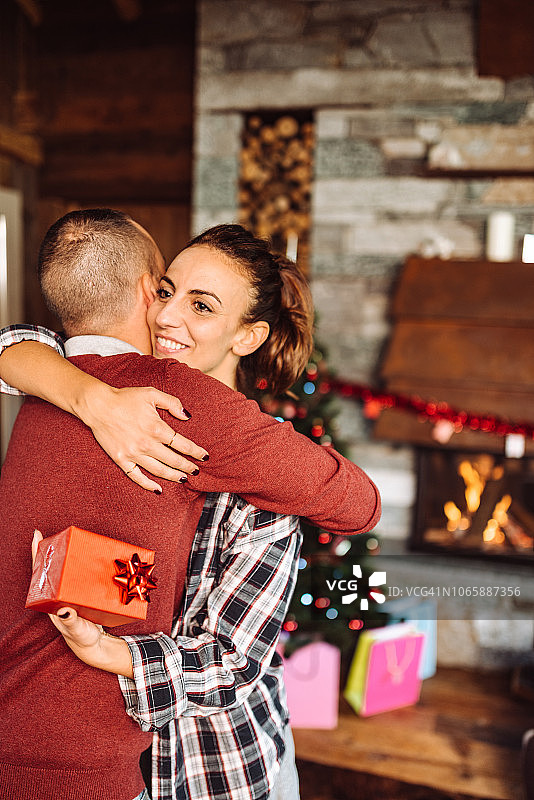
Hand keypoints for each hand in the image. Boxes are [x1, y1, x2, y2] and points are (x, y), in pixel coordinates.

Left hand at [31, 530, 100, 647]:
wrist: (94, 645)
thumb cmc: (82, 638)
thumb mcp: (77, 630)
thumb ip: (70, 621)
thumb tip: (64, 610)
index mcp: (51, 600)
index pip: (39, 573)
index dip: (37, 555)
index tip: (37, 536)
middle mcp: (58, 594)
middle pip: (50, 567)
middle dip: (48, 550)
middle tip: (50, 533)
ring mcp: (69, 593)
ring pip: (64, 570)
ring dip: (66, 555)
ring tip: (69, 540)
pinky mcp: (82, 593)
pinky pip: (79, 574)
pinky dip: (82, 564)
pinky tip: (90, 557)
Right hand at [78, 384, 208, 492]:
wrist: (98, 405)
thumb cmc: (125, 398)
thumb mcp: (151, 393)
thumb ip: (172, 403)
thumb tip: (187, 416)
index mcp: (157, 428)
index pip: (183, 444)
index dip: (196, 452)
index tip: (204, 456)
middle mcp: (147, 444)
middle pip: (173, 460)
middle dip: (188, 466)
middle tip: (197, 470)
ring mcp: (133, 454)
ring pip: (158, 470)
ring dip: (173, 476)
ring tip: (183, 479)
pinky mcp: (121, 459)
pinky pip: (136, 476)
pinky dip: (148, 484)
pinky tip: (158, 489)